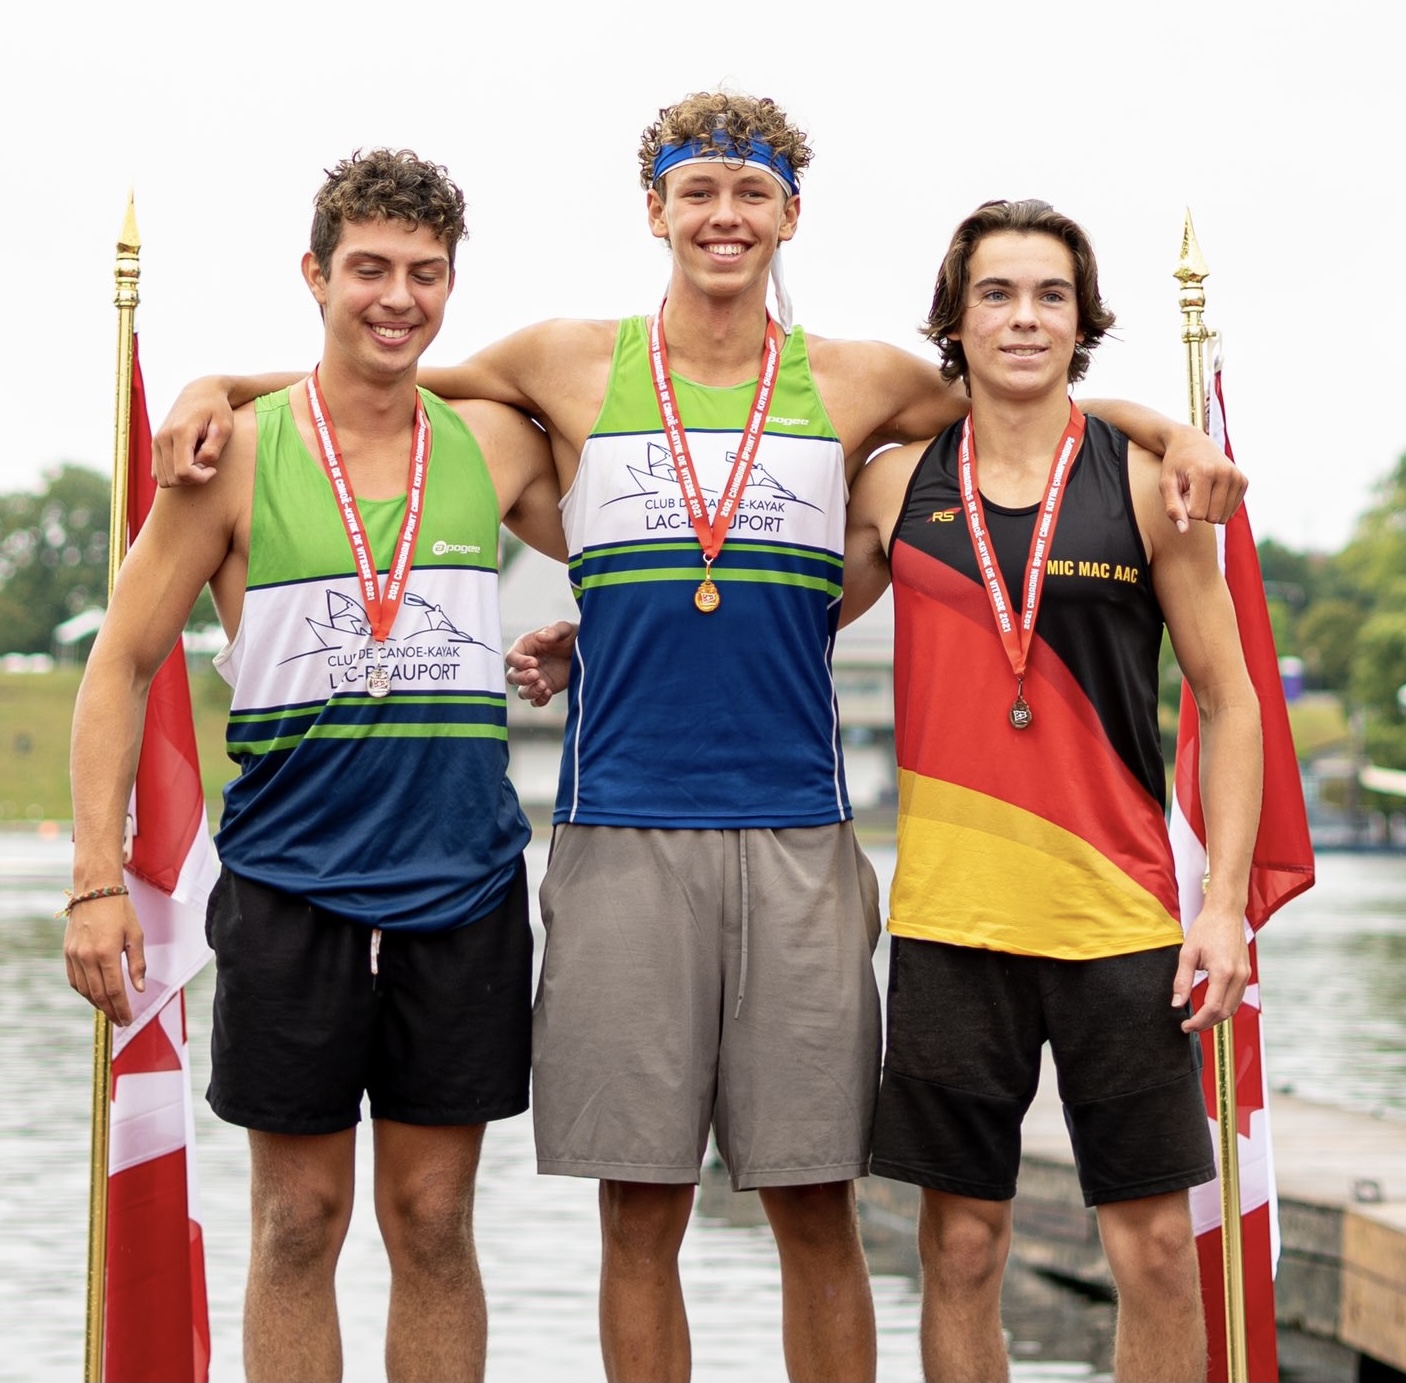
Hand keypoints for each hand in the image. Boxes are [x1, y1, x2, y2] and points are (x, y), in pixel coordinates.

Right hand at [63, 893, 145, 1025]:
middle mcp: (87, 957)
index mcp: (106, 953)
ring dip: (97, 1004)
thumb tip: (139, 989)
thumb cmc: (121, 911)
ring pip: (84, 990)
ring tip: (110, 1011)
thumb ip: (137, 964)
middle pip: (98, 994)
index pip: (114, 990)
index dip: (121, 1007)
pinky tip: (94, 996)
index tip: (128, 1019)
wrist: (95, 891)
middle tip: (120, 1021)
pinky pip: (74, 980)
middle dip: (110, 1010)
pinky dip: (84, 992)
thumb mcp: (136, 935)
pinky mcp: (67, 953)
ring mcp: (74, 955)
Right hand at [152, 377, 235, 487]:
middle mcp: (162, 437)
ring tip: (198, 465)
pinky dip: (173, 475)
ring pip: (163, 479)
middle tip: (207, 467)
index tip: (214, 470)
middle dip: (192, 480)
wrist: (200, 392)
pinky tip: (188, 464)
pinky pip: (157, 473)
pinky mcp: (155, 445)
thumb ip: (213, 448)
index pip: (183, 472)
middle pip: (172, 479)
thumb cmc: (217, 410)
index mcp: (180, 432)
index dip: (201, 478)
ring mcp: (156, 441)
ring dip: (182, 479)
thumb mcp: (224, 427)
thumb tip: (202, 465)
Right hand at [505, 621, 576, 706]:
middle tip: (537, 674)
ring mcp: (535, 678)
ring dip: (530, 691)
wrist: (586, 651)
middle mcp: (526, 664)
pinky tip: (548, 692)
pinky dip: (539, 700)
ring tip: (544, 685)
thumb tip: (540, 637)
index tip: (534, 662)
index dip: (519, 662)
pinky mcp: (545, 688)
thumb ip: (553, 631)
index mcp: (526, 647)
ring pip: (522, 692)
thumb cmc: (572, 635)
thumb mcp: (564, 629)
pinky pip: (536, 701)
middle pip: (512, 677)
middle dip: (522, 678)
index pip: (511, 657)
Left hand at [1159, 424, 1247, 531]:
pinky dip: (1219, 506)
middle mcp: (1226, 473)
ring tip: (1201, 490)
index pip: (1197, 514)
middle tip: (1191, 491)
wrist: (1192, 442)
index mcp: (1205, 472)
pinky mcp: (1244, 482)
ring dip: (1209, 509)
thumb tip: (1184, 531)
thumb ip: (1173, 508)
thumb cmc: (1175, 465)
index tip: (1182, 492)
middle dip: (1198, 510)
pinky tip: (1212, 490)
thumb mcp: (1166, 484)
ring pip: (1223, 517)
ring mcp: (1238, 477)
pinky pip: (1231, 512)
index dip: (1185, 509)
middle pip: (1212, 517)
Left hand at [1171, 901, 1249, 1032]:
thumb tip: (1177, 1003)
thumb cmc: (1206, 929)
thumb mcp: (1187, 953)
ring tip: (1198, 1019)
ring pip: (1233, 1007)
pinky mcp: (1246, 972)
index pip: (1212, 1008)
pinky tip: (1211, 1006)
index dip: (1199, 1021)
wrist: (1225, 913)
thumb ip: (1182, 980)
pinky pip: (1237, 997)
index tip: (1185, 1026)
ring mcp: (1245, 975)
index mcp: (1223, 972)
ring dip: (1216, 1017)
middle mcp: (1238, 976)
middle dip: (1207, 1023)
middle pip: (1225, 1012)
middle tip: (1189, 1026)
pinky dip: (1225, 1006)